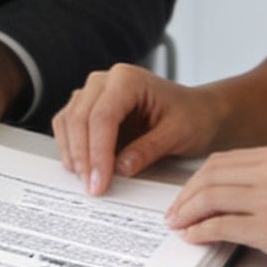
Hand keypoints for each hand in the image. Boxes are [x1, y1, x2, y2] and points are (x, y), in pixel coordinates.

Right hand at [53, 62, 225, 195]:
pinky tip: (82, 168)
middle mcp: (106, 81)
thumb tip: (120, 168)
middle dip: (83, 157)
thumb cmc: (191, 116)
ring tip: (87, 181)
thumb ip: (148, 150)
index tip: (99, 182)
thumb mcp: (177, 134)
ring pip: (69, 121)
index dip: (98, 152)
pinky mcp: (89, 108)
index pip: (102, 116)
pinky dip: (71, 148)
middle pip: (80, 118)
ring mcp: (94, 93)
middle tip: (92, 187)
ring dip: (73, 153)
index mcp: (128, 79)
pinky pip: (69, 125)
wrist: (198, 112)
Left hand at [165, 144, 266, 266]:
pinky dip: (200, 232)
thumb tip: (241, 196)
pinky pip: (220, 226)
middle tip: (174, 212)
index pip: (225, 160)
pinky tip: (194, 238)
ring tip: (178, 226)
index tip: (187, 194)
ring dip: (187, 213)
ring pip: (210, 197)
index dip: (198, 179)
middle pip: (210, 175)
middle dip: (185, 195)